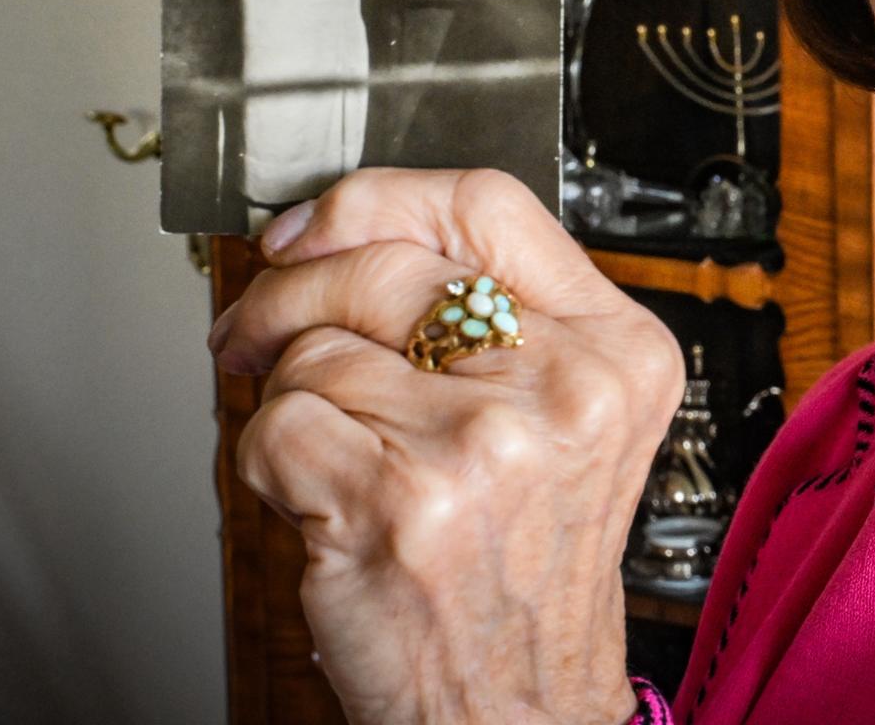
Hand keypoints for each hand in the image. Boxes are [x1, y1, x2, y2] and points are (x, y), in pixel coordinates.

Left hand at [210, 169, 685, 724]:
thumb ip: (494, 314)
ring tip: (339, 455)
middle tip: (256, 330)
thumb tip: (339, 231)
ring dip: (292, 399)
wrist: (517, 706)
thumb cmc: (523, 563)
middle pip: (384, 263)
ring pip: (319, 350)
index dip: (377, 199)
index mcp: (618, 349)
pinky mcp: (401, 502)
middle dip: (288, 292)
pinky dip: (270, 462)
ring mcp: (486, 444)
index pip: (487, 205)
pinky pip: (278, 423)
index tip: (312, 229)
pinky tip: (324, 500)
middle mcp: (566, 387)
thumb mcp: (560, 416)